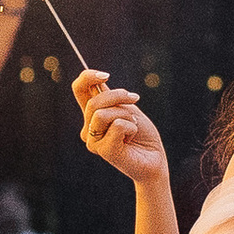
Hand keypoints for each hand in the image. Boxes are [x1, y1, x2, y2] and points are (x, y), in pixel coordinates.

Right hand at [72, 69, 166, 186]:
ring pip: (102, 114)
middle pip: (93, 101)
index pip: (79, 90)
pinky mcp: (103, 150)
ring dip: (126, 115)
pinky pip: (116, 126)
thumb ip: (111, 98)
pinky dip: (130, 127)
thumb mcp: (127, 108)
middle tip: (135, 99)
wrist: (154, 157)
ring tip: (134, 125)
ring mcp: (93, 141)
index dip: (88, 77)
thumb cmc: (142, 134)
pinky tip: (131, 139)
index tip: (106, 75)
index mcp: (92, 115)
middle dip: (118, 96)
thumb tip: (98, 81)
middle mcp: (88, 128)